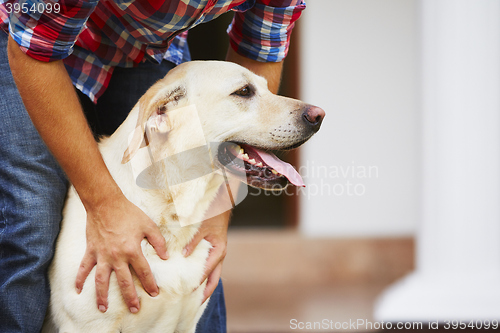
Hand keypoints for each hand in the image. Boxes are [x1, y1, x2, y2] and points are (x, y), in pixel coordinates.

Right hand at [75, 193, 167, 312]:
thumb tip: (166, 256)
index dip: (150, 284)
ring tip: (103, 308)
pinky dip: (80, 279)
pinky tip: (78, 290)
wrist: (105, 203)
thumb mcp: (148, 225)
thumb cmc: (128, 213)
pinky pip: (84, 268)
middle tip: (134, 309)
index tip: (154, 294)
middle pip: (124, 282)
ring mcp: (102, 255)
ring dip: (102, 296)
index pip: (144, 272)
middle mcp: (117, 256)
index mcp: (132, 250)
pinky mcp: (91, 251)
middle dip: (130, 298)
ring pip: (101, 280)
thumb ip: (158, 241)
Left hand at [183, 210, 229, 303]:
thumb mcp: (201, 227)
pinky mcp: (213, 250)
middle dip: (205, 291)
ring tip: (193, 295)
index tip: (187, 290)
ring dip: (204, 284)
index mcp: (219, 251)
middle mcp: (219, 254)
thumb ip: (193, 242)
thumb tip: (183, 255)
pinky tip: (192, 277)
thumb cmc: (212, 214)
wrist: (220, 204)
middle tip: (195, 303)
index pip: (207, 271)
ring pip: (212, 273)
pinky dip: (202, 274)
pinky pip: (208, 266)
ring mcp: (217, 253)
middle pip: (214, 278)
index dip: (198, 281)